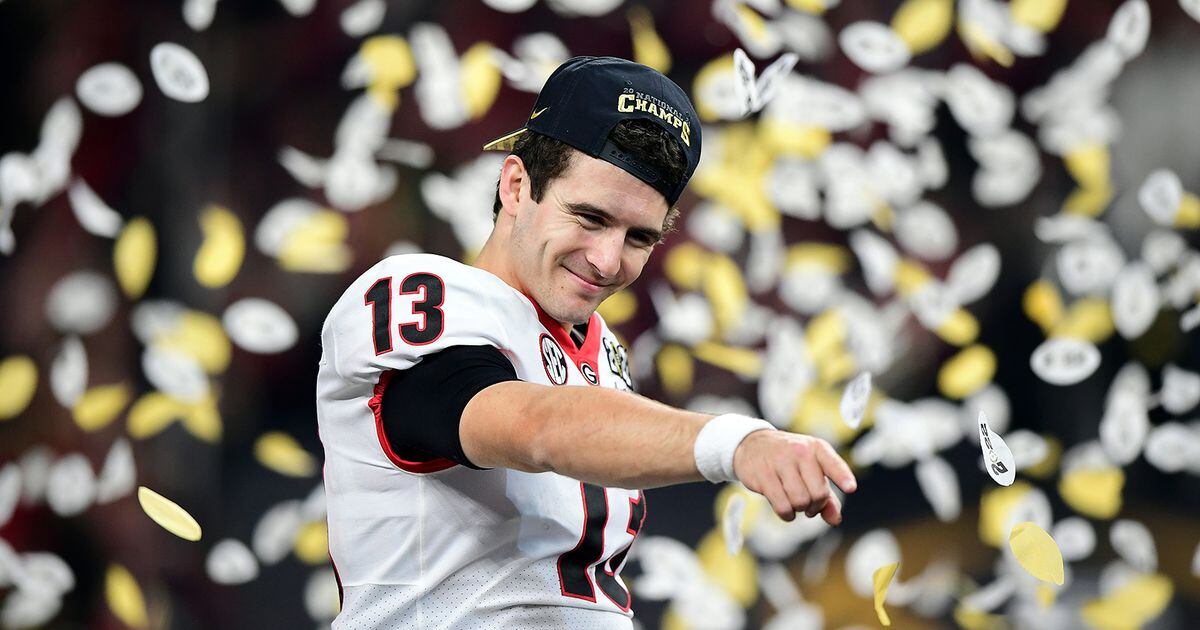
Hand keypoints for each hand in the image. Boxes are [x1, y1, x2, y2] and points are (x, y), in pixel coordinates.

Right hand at [731, 431, 856, 524]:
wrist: (752, 444)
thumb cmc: (788, 459)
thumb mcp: (811, 469)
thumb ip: (827, 495)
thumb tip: (835, 519)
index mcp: (816, 448)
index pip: (833, 463)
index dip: (843, 477)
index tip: (851, 488)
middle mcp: (800, 451)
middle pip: (818, 494)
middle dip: (815, 506)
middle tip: (808, 505)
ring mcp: (780, 461)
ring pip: (800, 501)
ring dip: (799, 510)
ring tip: (794, 503)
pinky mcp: (763, 475)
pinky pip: (782, 506)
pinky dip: (786, 514)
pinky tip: (785, 509)